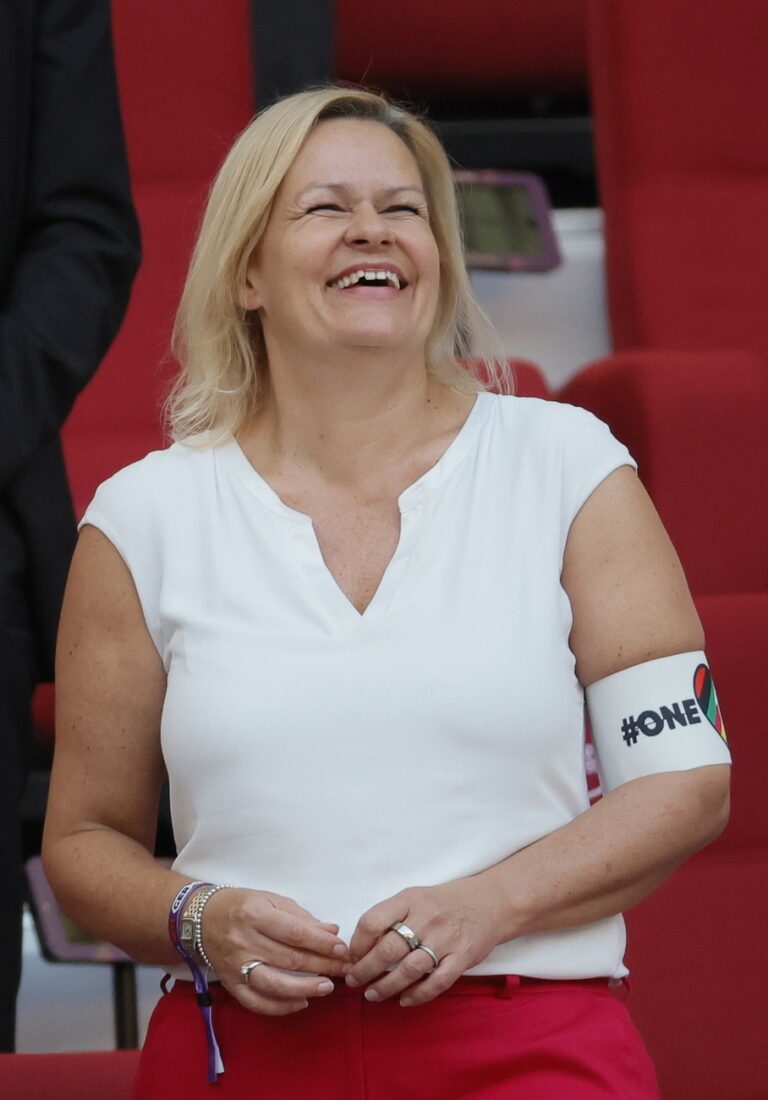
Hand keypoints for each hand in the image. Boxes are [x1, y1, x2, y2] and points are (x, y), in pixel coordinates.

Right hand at [200, 888, 350, 1014]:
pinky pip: (256, 1002)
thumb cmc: (243, 905)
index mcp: (255, 914)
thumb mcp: (271, 901)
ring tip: (327, 987)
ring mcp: (235, 965)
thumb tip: (332, 931)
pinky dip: (280, 1006)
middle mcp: (244, 941)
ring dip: (304, 988)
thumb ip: (302, 917)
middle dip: (322, 966)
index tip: (342, 950)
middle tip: (345, 970)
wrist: (202, 918)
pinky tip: (301, 1003)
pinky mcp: (230, 984)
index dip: (322, 944)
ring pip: (273, 984)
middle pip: (289, 959)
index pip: (295, 933)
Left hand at [345, 877, 503, 1006]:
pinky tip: (404, 1000)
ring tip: (372, 995)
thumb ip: (391, 917)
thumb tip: (360, 947)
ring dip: (386, 986)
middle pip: (388, 949)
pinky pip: (437, 982)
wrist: (489, 902)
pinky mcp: (462, 957)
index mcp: (409, 899)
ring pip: (409, 969)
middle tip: (354, 981)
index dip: (357, 943)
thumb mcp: (415, 898)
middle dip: (365, 970)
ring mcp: (445, 939)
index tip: (352, 957)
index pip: (373, 921)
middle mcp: (426, 918)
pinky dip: (418, 995)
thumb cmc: (443, 903)